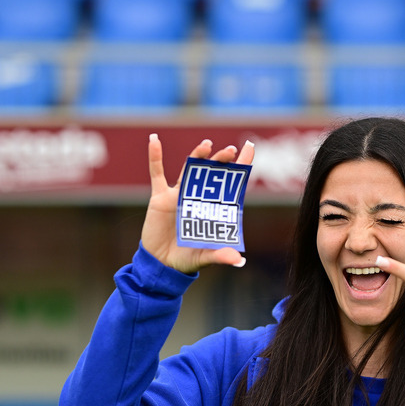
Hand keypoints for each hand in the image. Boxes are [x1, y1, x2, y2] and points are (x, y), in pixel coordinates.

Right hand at [141, 134, 254, 273]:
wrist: (162, 264)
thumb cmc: (187, 260)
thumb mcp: (205, 257)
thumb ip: (221, 256)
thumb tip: (238, 260)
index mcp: (213, 209)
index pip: (231, 184)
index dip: (241, 165)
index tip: (250, 146)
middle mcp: (199, 198)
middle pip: (213, 173)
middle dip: (222, 161)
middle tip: (230, 150)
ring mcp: (179, 195)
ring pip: (190, 170)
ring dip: (197, 155)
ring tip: (207, 144)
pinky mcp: (160, 198)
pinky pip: (157, 174)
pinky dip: (155, 157)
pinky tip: (154, 141)